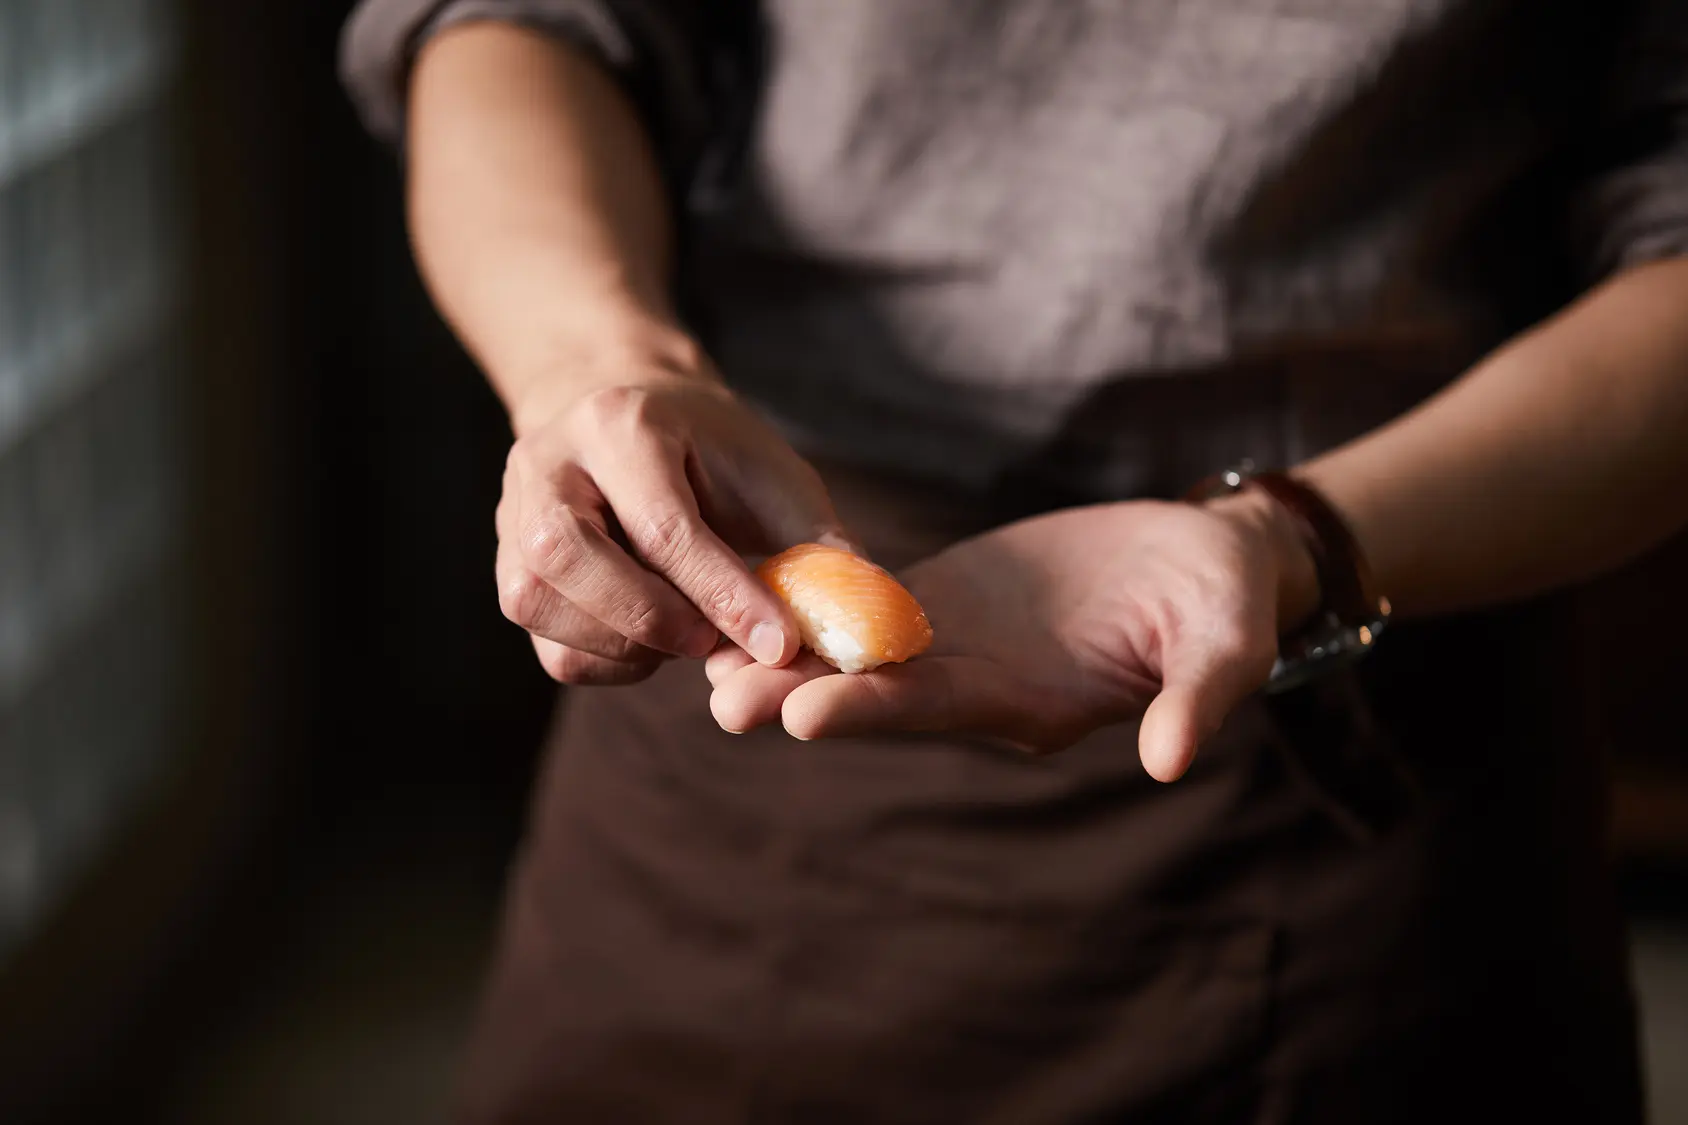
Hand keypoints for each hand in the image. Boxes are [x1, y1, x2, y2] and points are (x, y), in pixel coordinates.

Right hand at [495, 349, 852, 684]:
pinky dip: (603, 661)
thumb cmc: (712, 449)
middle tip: (710, 641)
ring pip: (538, 602)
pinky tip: (647, 643)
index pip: (664, 527)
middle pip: (571, 559)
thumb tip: (861, 625)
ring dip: (622, 643)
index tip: (779, 645)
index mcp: (622, 425)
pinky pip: (543, 642)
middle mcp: (549, 462)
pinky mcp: (506, 563)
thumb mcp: (773, 473)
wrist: (625, 411)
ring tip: (682, 634)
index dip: (725, 595)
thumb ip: (815, 545)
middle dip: (652, 617)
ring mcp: (513, 514)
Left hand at [705, 493, 1317, 779]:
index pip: (943, 713)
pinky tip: (751, 590)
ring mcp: (960, 645)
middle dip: (800, 696)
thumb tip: (1175, 761)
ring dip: (789, 655)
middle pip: (880, 693)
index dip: (875, 709)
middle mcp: (984, 687)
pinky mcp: (949, 600)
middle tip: (717, 703)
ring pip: (860, 652)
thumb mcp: (1228, 646)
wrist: (1211, 560)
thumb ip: (1198, 698)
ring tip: (704, 657)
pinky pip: (872, 600)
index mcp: (1036, 705)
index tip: (803, 714)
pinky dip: (816, 598)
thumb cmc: (1228, 603)